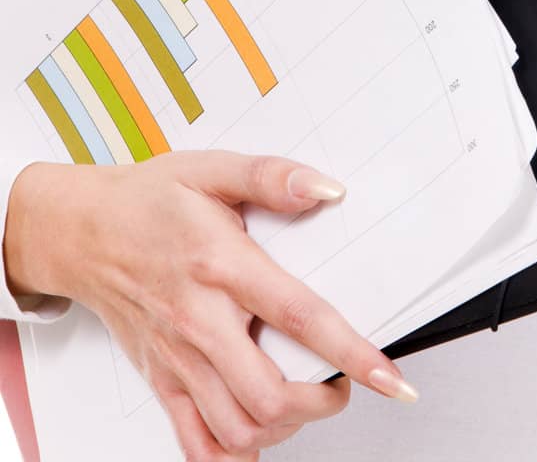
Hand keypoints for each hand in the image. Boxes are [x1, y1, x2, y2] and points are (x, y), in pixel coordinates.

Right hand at [6, 152, 418, 459]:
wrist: (81, 230)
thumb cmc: (148, 200)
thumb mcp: (213, 169)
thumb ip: (273, 177)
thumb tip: (327, 190)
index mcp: (221, 265)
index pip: (300, 317)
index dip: (352, 353)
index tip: (390, 377)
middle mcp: (199, 320)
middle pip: (268, 395)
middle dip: (321, 400)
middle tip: (342, 380)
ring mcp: (178, 358)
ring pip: (237, 428)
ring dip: (284, 427)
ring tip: (306, 399)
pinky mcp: (162, 380)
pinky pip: (195, 443)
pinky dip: (234, 451)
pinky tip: (258, 432)